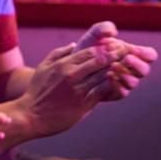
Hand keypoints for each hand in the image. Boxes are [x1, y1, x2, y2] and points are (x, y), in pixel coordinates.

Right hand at [14, 41, 128, 137]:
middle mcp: (72, 76)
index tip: (116, 44)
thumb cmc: (37, 90)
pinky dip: (112, 87)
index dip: (106, 47)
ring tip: (128, 66)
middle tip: (128, 52)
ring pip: (104, 77)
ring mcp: (79, 91)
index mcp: (63, 65)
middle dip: (116, 55)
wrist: (32, 115)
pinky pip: (102, 93)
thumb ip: (59, 53)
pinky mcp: (83, 105)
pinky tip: (120, 83)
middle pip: (100, 61)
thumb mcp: (44, 67)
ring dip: (117, 70)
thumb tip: (74, 44)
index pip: (91, 51)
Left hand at [75, 22, 158, 100]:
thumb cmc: (88, 48)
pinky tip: (108, 78)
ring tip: (113, 67)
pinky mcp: (115, 92)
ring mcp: (124, 81)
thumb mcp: (93, 35)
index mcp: (132, 53)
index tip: (135, 50)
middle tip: (126, 58)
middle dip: (137, 64)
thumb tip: (113, 31)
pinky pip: (122, 92)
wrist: (75, 66)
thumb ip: (102, 28)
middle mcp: (131, 69)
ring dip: (126, 75)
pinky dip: (117, 86)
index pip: (150, 55)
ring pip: (134, 82)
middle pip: (145, 70)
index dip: (146, 53)